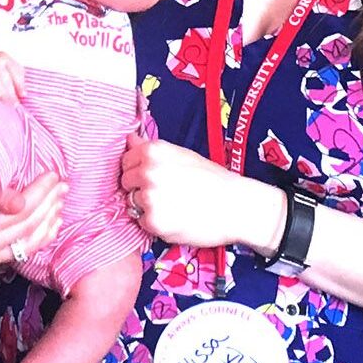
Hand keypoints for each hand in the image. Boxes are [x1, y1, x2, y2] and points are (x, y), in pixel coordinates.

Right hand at [0, 49, 25, 103]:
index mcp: (5, 59)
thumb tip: (23, 95)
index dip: (20, 85)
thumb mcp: (6, 67)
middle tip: (15, 105)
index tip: (22, 96)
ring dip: (1, 95)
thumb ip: (16, 78)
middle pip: (5, 79)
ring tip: (5, 106)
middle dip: (11, 94)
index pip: (15, 73)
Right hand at [0, 171, 65, 264]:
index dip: (40, 191)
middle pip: (28, 223)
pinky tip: (53, 226)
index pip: (21, 209)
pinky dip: (43, 239)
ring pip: (29, 240)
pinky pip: (23, 253)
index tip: (52, 176)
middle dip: (49, 202)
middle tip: (62, 186)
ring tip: (59, 202)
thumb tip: (19, 203)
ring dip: (48, 220)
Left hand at [121, 135, 283, 252]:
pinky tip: (175, 219)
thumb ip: (150, 148)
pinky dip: (155, 224)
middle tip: (166, 194)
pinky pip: (141, 222)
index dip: (138, 170)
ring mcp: (149, 197)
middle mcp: (147, 171)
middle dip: (139, 189)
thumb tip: (128, 138)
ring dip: (146, 207)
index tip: (154, 177)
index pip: (125, 161)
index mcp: (153, 151)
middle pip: (125, 182)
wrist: (237, 206)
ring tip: (172, 206)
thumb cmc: (212, 179)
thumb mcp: (181, 155)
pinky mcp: (153, 221)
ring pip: (131, 203)